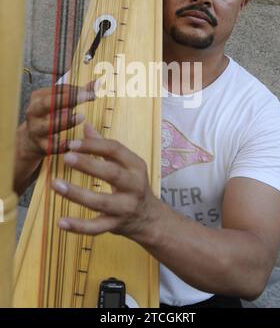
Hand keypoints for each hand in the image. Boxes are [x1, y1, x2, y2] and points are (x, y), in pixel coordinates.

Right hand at [20, 82, 95, 161]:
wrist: (31, 141)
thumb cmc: (51, 116)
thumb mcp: (62, 103)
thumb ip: (79, 93)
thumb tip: (98, 83)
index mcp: (39, 98)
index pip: (57, 90)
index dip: (75, 90)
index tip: (91, 91)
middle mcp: (34, 112)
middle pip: (48, 103)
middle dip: (67, 99)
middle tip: (85, 96)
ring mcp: (36, 129)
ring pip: (48, 125)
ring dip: (64, 121)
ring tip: (81, 116)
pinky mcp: (41, 146)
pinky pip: (51, 146)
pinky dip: (61, 145)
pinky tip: (73, 143)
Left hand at [52, 123, 160, 243]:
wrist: (150, 218)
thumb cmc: (133, 184)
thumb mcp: (126, 164)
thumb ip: (105, 146)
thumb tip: (86, 126)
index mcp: (135, 166)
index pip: (115, 150)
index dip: (94, 145)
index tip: (72, 143)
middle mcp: (134, 186)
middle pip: (111, 173)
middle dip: (88, 165)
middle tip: (66, 157)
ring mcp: (125, 207)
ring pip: (101, 202)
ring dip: (77, 194)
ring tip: (55, 184)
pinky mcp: (116, 225)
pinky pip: (96, 228)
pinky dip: (78, 226)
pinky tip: (61, 221)